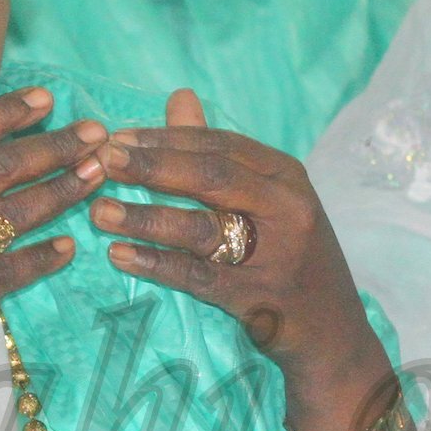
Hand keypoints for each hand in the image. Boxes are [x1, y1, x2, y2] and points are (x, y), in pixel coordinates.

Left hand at [95, 91, 430, 430]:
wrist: (331, 335)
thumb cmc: (289, 256)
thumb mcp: (266, 197)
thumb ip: (217, 150)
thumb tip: (178, 96)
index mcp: (286, 175)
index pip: (218, 145)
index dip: (164, 139)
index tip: (115, 137)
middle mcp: (287, 207)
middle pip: (210, 176)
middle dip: (151, 166)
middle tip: (102, 162)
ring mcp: (276, 255)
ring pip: (201, 228)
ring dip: (145, 217)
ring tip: (98, 210)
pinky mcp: (258, 298)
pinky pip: (197, 276)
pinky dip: (155, 264)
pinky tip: (119, 255)